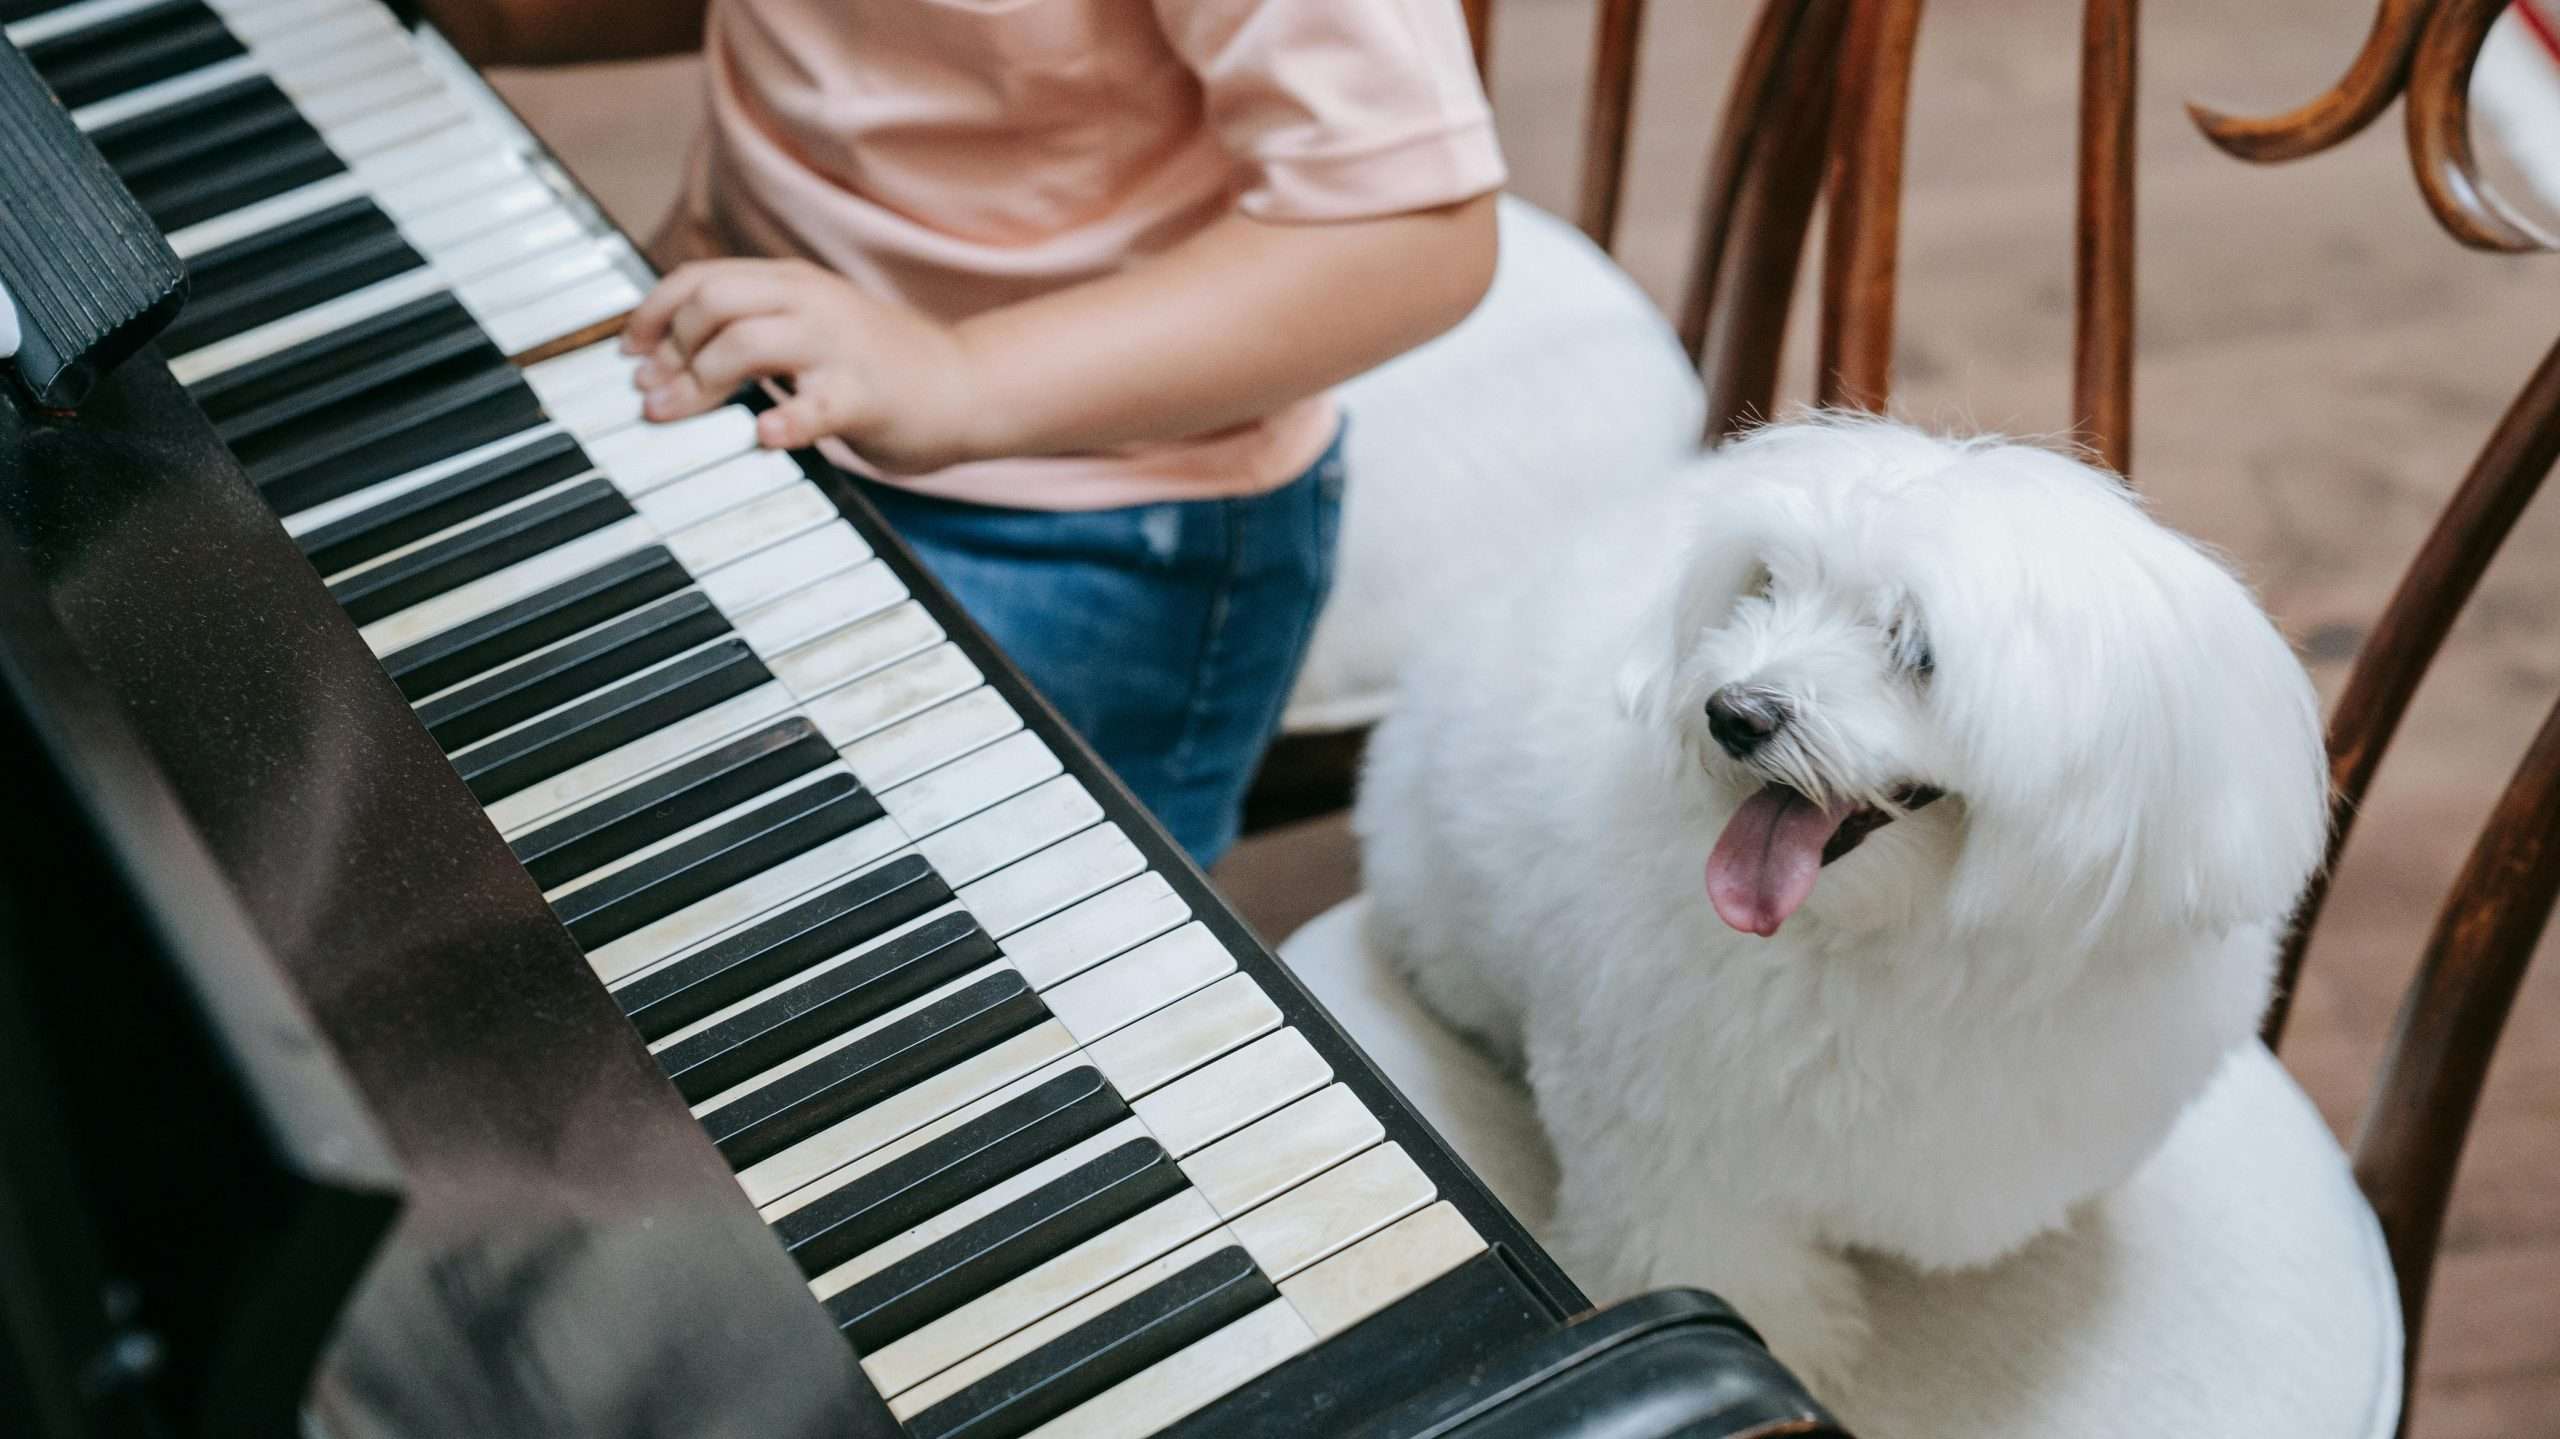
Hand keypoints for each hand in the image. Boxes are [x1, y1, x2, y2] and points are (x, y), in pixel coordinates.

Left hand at [621, 258, 987, 471]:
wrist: (968, 386)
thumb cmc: (880, 367)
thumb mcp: (812, 325)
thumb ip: (758, 324)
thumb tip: (679, 351)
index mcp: (792, 282)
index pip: (701, 278)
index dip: (653, 313)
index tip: (630, 352)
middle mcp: (810, 303)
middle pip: (711, 302)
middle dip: (668, 349)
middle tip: (651, 394)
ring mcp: (838, 347)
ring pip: (743, 344)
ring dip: (696, 382)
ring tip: (676, 414)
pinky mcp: (864, 396)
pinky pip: (813, 407)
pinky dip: (781, 422)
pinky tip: (762, 437)